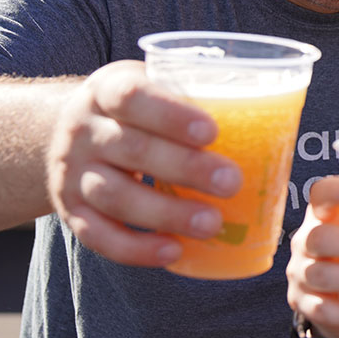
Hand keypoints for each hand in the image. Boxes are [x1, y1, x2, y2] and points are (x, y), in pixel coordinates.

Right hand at [45, 60, 240, 266]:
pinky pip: (98, 236)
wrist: (64, 131)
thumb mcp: (153, 85)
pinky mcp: (70, 212)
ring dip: (167, 213)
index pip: (132, 96)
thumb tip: (274, 114)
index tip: (212, 132)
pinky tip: (174, 252)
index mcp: (107, 90)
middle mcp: (82, 131)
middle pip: (132, 149)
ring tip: (212, 223)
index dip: (170, 114)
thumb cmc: (134, 109)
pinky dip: (136, 249)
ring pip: (115, 196)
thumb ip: (194, 95)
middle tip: (232, 182)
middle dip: (185, 168)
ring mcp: (71, 174)